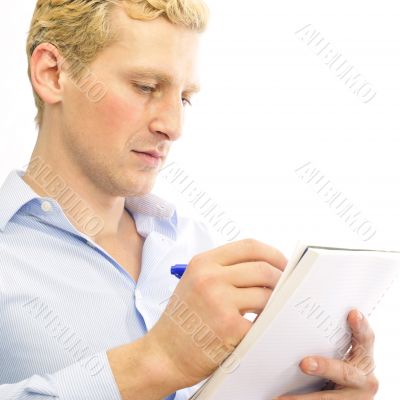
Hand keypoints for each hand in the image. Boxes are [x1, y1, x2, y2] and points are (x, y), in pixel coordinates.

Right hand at [146, 239, 286, 389]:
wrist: (165, 354)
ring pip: (267, 294)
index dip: (272, 253)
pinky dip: (268, 322)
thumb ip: (225, 270)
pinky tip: (263, 325)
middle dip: (280, 278)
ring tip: (272, 308)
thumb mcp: (195, 281)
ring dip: (275, 302)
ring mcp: (220, 302)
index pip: (249, 246)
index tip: (282, 263)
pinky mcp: (230, 327)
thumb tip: (265, 267)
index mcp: (203, 263)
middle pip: (263, 268)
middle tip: (285, 288)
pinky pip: (263, 319)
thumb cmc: (183, 319)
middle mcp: (210, 278)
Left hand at [275, 309, 378, 399]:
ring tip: (283, 398)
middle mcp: (364, 379)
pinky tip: (282, 399)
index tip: (353, 313)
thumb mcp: (339, 351)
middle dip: (324, 367)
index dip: (360, 326)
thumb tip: (297, 313)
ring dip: (305, 398)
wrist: (342, 393)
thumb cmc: (336, 363)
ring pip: (329, 398)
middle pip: (344, 372)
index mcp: (363, 357)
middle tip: (303, 363)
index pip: (365, 339)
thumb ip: (328, 338)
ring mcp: (356, 397)